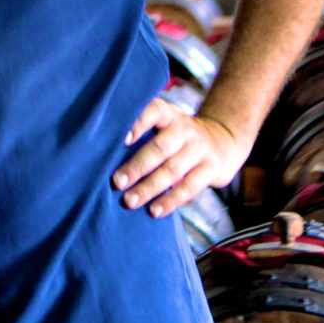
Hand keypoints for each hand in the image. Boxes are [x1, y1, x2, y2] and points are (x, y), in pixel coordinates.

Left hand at [111, 98, 249, 218]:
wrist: (223, 141)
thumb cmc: (178, 136)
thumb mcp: (164, 125)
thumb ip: (141, 132)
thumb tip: (100, 153)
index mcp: (168, 115)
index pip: (153, 111)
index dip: (138, 123)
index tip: (121, 138)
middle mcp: (184, 129)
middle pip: (160, 147)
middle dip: (137, 166)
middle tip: (116, 182)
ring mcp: (200, 149)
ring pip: (173, 170)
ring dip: (150, 187)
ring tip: (130, 201)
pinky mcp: (212, 169)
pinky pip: (190, 187)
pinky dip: (171, 200)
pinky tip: (155, 211)